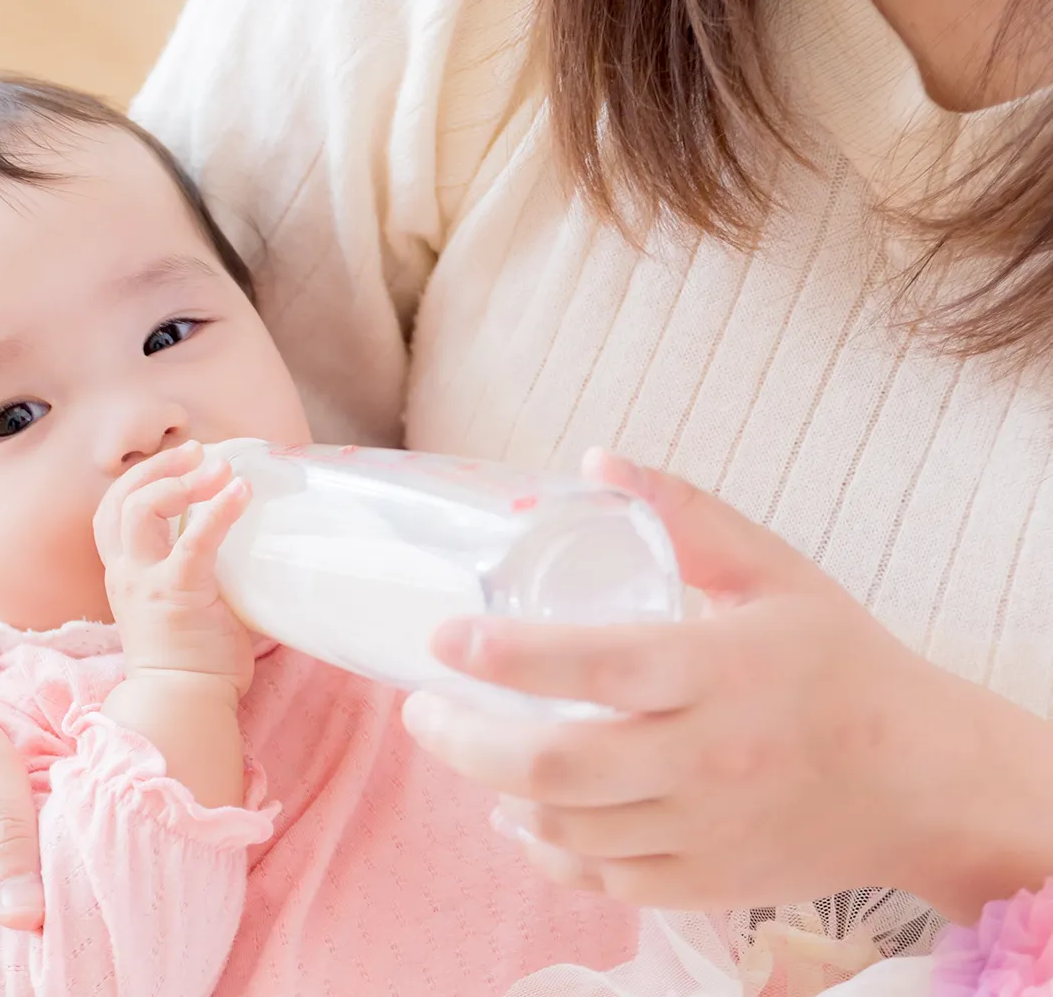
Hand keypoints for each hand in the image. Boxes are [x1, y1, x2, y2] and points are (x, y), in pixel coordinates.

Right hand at [93, 440, 253, 694]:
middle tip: (197, 451)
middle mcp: (127, 573)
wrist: (184, 702)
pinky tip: (240, 491)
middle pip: (119, 502)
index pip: (111, 512)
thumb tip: (247, 544)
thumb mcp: (183, 603)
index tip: (178, 462)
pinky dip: (217, 511)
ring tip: (218, 467)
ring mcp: (147, 583)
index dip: (138, 479)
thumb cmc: (194, 659)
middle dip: (156, 468)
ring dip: (179, 480)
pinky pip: (193, 542)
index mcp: (125, 574)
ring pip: (140, 511)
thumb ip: (196, 571)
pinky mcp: (178, 594)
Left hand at [401, 448, 1011, 913]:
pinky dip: (544, 850)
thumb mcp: (775, 572)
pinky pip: (601, 878)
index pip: (596, 667)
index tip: (442, 636)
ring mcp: (704, 832)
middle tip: (421, 707)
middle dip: (464, 740)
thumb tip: (597, 460)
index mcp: (721, 672)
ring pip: (566, 827)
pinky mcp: (706, 884)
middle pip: (556, 766)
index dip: (506, 655)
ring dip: (493, 790)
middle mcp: (707, 760)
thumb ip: (687, 516)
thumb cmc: (840, 664)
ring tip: (461, 746)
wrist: (923, 781)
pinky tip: (519, 815)